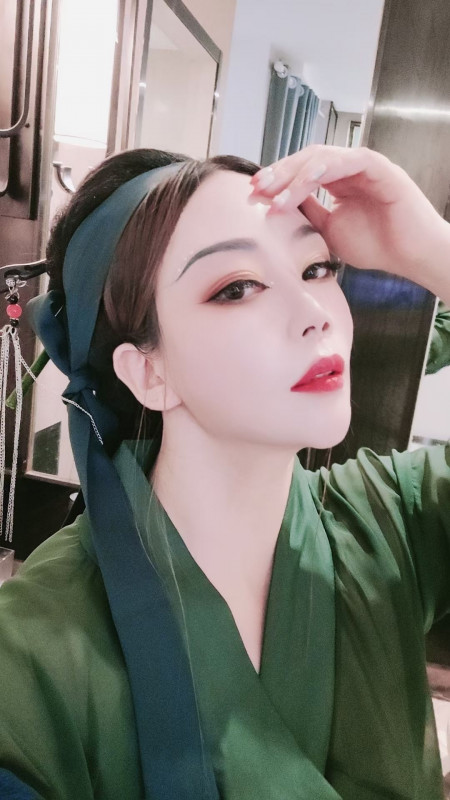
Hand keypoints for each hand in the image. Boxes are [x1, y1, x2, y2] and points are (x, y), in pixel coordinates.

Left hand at [251, 146, 449, 298]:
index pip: (301, 170)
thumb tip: (277, 204)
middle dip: (279, 173)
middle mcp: (349, 167)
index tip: (253, 193)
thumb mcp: (329, 230)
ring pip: (321, 157)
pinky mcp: (378, 167)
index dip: (277, 179)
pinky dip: (319, 171)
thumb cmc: (377, 245)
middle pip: (306, 159)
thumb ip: (308, 213)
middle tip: (256, 188)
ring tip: (274, 197)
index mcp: (338, 180)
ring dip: (294, 175)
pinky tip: (301, 187)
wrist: (411, 256)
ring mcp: (364, 164)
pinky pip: (345, 160)